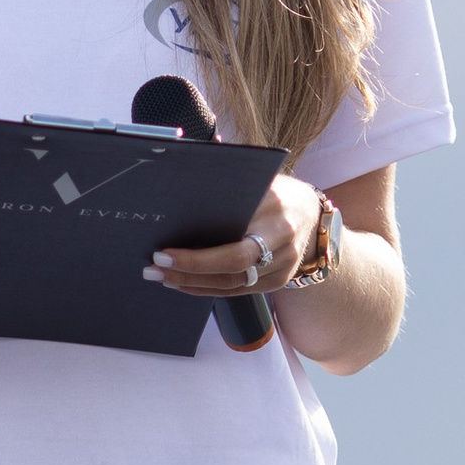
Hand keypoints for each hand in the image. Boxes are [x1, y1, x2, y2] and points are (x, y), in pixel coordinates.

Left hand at [145, 174, 318, 303]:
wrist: (311, 212)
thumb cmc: (273, 191)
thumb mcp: (257, 179)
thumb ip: (225, 180)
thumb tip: (184, 173)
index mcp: (276, 210)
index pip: (234, 245)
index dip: (197, 256)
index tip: (163, 252)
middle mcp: (284, 242)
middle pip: (232, 268)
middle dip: (189, 270)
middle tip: (154, 268)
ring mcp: (284, 266)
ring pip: (232, 284)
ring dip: (191, 282)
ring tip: (161, 275)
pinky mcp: (279, 281)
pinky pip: (238, 291)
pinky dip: (206, 288)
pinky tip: (182, 282)